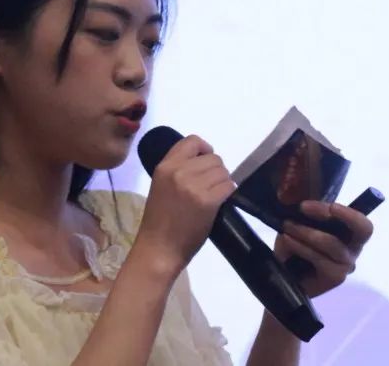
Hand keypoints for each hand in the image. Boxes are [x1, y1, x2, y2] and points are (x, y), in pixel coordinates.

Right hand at [135, 135, 235, 277]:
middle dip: (217, 170)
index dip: (204, 148)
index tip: (206, 161)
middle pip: (213, 157)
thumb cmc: (159, 221)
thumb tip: (203, 163)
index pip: (192, 141)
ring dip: (224, 181)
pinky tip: (221, 200)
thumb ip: (178, 171)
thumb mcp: (161, 186)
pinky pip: (229, 186)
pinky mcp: (208, 201)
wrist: (159, 249)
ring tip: (215, 194)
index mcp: (165, 166)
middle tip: (212, 185)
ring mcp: (194, 186)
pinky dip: (229, 192)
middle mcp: (179, 171)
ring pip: (223, 171)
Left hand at [273, 200, 373, 297]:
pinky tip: (287, 240)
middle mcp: (354, 249)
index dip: (349, 212)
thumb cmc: (295, 247)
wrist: (285, 276)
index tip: (329, 206)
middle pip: (363, 230)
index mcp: (350, 233)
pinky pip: (319, 257)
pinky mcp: (336, 277)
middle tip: (306, 208)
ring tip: (287, 226)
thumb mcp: (300, 225)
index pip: (363, 223)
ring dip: (306, 231)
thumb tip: (298, 202)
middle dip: (339, 214)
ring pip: (331, 242)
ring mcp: (346, 265)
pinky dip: (301, 246)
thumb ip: (307, 214)